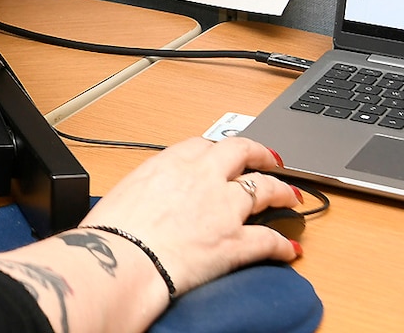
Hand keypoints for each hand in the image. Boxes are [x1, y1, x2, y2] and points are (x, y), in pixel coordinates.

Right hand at [80, 135, 302, 294]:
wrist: (122, 258)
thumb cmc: (112, 230)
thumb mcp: (125, 192)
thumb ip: (146, 187)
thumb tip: (145, 199)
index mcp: (171, 162)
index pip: (203, 145)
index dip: (219, 148)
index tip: (223, 153)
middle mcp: (203, 178)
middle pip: (242, 153)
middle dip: (261, 154)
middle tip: (271, 160)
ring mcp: (224, 208)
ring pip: (265, 190)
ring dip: (282, 192)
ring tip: (292, 197)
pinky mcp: (236, 242)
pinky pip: (269, 240)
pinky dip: (283, 245)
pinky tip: (290, 250)